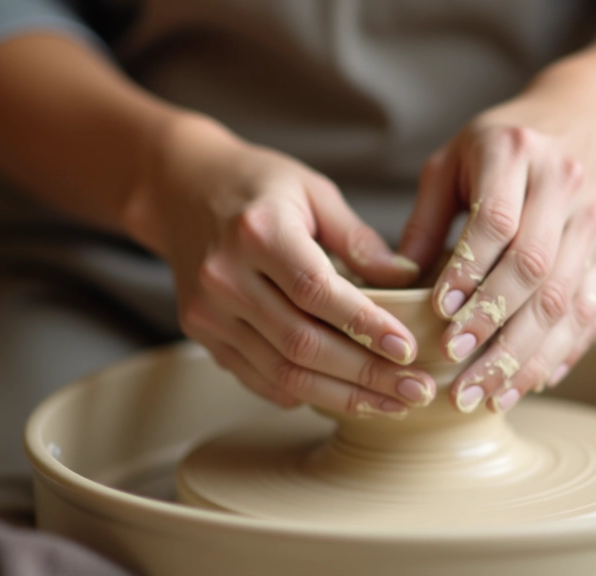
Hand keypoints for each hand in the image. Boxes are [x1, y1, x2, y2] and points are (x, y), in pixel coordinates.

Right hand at [124, 115, 434, 416]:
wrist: (180, 188)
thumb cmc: (256, 185)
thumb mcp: (313, 192)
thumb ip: (358, 239)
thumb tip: (408, 280)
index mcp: (258, 231)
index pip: (317, 292)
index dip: (366, 326)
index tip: (408, 349)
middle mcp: (226, 275)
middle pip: (302, 342)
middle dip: (365, 374)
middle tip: (415, 389)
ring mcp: (209, 310)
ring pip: (282, 371)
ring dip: (342, 395)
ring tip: (390, 403)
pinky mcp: (202, 332)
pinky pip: (258, 377)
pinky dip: (303, 392)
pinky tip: (343, 396)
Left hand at [399, 69, 595, 413]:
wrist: (588, 124)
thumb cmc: (502, 145)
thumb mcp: (453, 159)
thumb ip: (425, 217)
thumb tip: (393, 281)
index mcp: (516, 153)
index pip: (497, 222)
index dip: (470, 271)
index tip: (440, 313)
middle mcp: (563, 188)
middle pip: (534, 269)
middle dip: (493, 326)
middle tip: (454, 368)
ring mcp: (592, 225)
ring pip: (563, 301)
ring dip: (524, 356)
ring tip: (486, 396)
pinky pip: (588, 314)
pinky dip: (560, 355)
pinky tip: (529, 384)